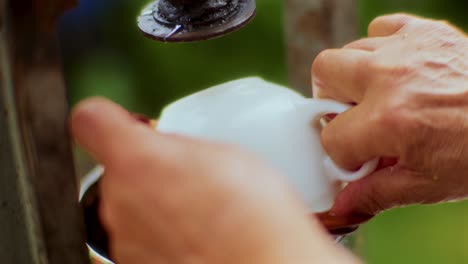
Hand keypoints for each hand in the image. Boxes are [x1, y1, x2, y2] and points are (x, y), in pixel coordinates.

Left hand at [71, 98, 358, 263]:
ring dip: (157, 204)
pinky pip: (142, 237)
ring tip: (201, 212)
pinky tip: (197, 237)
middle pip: (120, 170)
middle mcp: (119, 201)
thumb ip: (182, 145)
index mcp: (137, 160)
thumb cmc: (253, 217)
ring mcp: (125, 239)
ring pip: (131, 206)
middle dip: (150, 170)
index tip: (131, 125)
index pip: (92, 119)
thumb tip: (169, 148)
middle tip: (190, 178)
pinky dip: (162, 235)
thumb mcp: (225, 153)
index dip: (109, 118)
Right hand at [312, 14, 467, 217]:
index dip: (342, 153)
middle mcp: (390, 77)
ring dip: (352, 78)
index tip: (359, 158)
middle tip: (352, 119)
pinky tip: (393, 71)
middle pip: (323, 74)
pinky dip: (379, 48)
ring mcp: (407, 48)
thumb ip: (374, 194)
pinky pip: (381, 28)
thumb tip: (342, 206)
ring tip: (375, 97)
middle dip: (330, 101)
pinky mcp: (426, 31)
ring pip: (347, 51)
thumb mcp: (427, 185)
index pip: (332, 136)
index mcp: (388, 120)